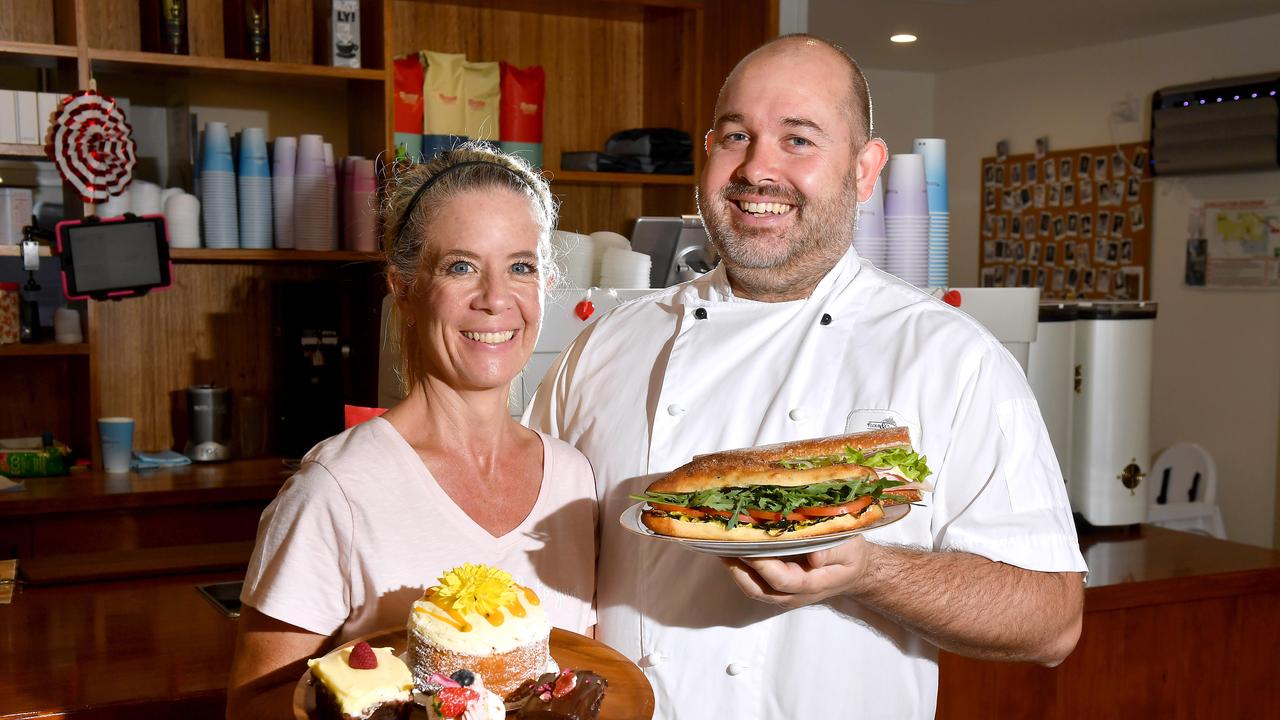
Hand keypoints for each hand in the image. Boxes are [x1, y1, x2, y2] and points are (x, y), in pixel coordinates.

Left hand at [721, 536, 877, 608]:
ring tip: (719, 545)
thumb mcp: (850, 550)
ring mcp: (782, 593)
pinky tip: (730, 548)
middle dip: (737, 567)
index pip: (780, 578)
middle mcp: (792, 594)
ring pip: (751, 587)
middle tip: (722, 543)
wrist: (852, 571)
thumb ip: (833, 553)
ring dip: (733, 568)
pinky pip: (753, 581)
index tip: (747, 544)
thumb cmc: (850, 557)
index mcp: (811, 584)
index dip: (761, 563)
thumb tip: (813, 558)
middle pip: (757, 588)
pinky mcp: (775, 586)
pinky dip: (738, 567)